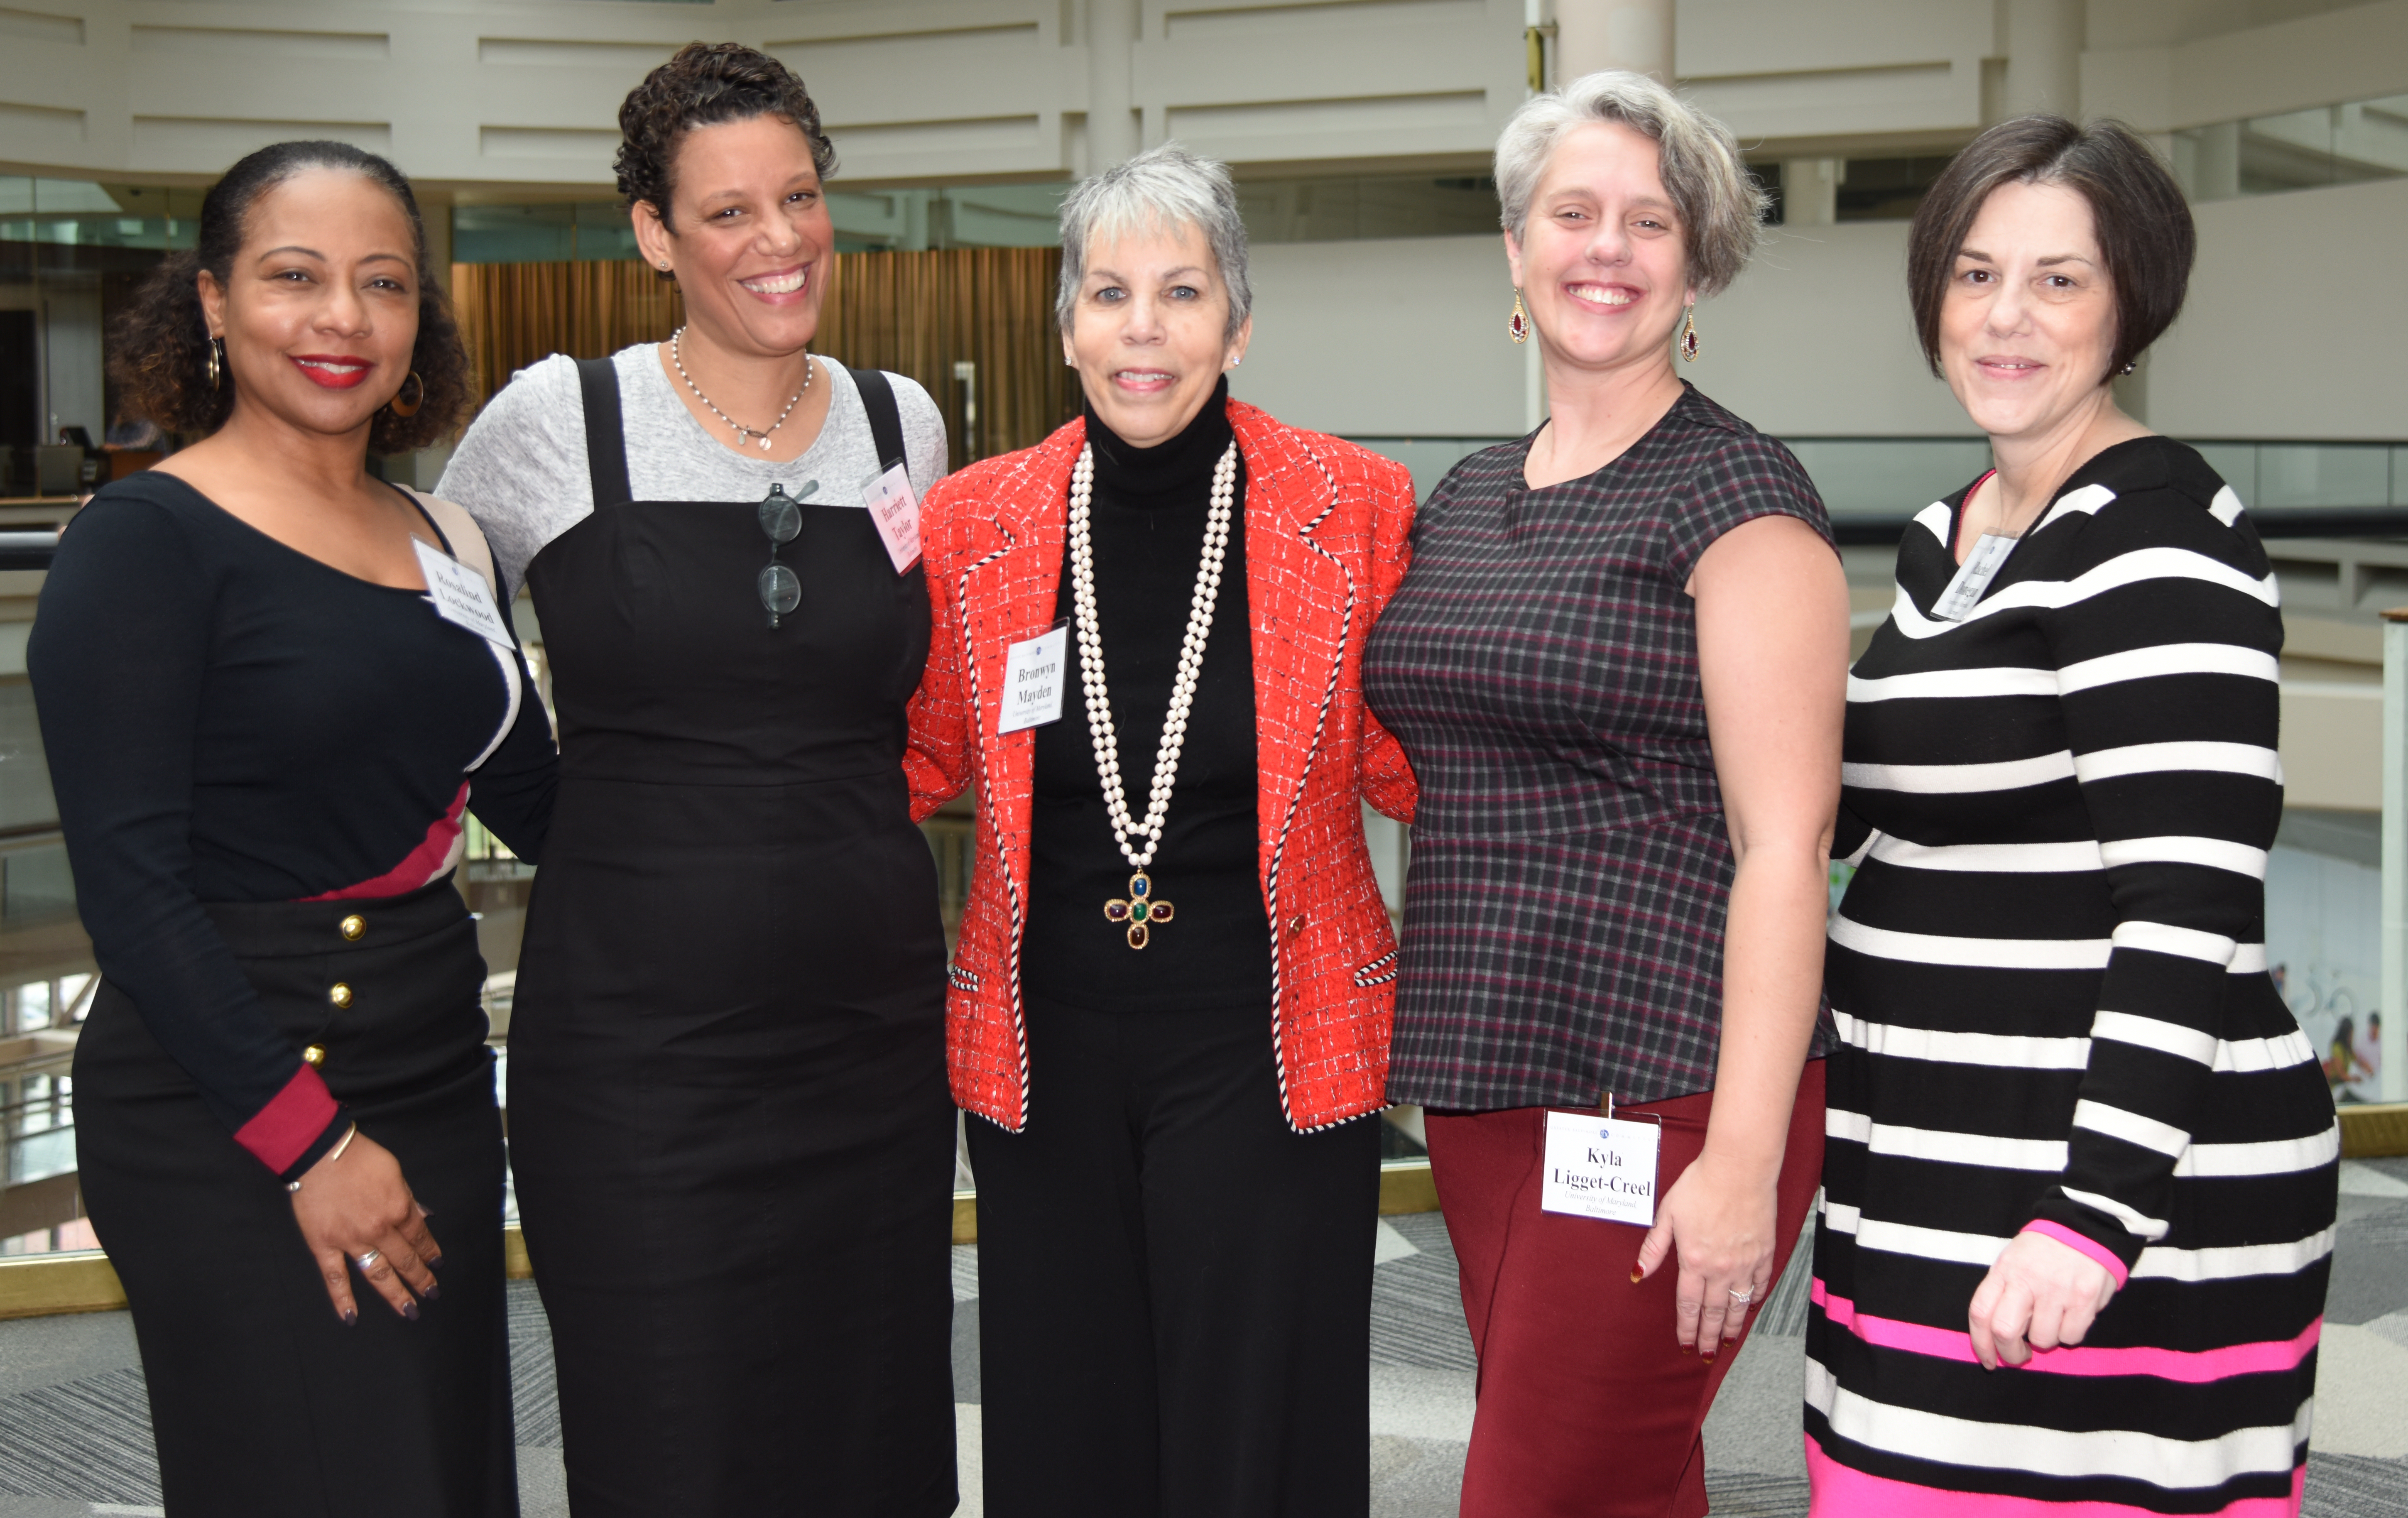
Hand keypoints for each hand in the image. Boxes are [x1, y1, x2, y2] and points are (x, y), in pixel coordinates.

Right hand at [288, 1129, 442, 1324]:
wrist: (320, 1154)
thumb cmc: (358, 1157)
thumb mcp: (395, 1171)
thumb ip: (408, 1197)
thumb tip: (423, 1215)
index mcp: (399, 1208)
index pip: (420, 1236)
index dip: (430, 1252)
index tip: (437, 1264)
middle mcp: (379, 1229)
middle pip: (405, 1259)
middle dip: (421, 1278)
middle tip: (432, 1293)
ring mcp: (351, 1241)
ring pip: (378, 1274)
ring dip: (395, 1294)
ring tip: (409, 1310)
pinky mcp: (324, 1246)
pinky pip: (335, 1278)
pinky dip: (342, 1299)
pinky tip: (352, 1317)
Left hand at [1633, 1150, 1777, 1358]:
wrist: (1739, 1169)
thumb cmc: (1699, 1186)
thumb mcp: (1667, 1214)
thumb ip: (1654, 1248)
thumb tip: (1639, 1274)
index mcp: (1693, 1260)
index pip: (1688, 1303)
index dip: (1686, 1327)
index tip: (1685, 1344)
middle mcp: (1720, 1268)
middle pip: (1713, 1311)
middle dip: (1708, 1336)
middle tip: (1706, 1354)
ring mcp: (1745, 1262)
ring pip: (1738, 1304)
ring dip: (1731, 1326)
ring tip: (1727, 1343)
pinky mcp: (1764, 1253)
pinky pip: (1760, 1284)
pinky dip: (1755, 1299)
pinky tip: (1750, 1308)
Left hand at [1967, 1230, 2116, 1369]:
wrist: (2085, 1227)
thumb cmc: (2044, 1251)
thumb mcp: (2013, 1261)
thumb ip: (2003, 1293)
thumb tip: (1998, 1335)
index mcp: (2004, 1271)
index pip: (1980, 1312)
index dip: (1980, 1344)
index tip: (1988, 1360)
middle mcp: (2027, 1280)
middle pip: (2005, 1331)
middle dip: (2011, 1354)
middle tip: (2020, 1356)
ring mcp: (2057, 1289)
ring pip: (2042, 1339)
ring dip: (2046, 1340)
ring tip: (2051, 1321)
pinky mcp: (2085, 1297)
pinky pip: (2072, 1336)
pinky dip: (2070, 1334)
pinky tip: (2071, 1316)